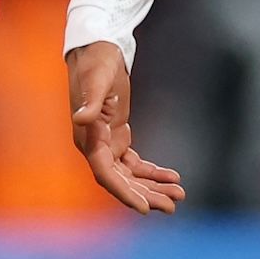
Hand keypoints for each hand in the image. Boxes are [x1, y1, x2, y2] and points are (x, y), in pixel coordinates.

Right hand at [66, 40, 186, 214]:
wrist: (98, 50)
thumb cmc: (96, 63)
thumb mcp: (96, 80)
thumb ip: (89, 102)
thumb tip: (80, 119)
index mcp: (88, 139)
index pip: (106, 175)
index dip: (125, 193)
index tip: (145, 208)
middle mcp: (95, 147)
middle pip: (122, 181)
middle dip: (147, 194)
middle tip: (174, 204)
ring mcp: (106, 143)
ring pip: (130, 175)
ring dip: (153, 187)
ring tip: (179, 195)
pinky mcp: (117, 136)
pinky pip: (135, 163)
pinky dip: (153, 172)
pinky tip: (172, 177)